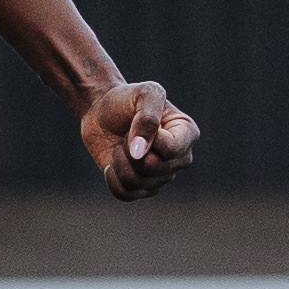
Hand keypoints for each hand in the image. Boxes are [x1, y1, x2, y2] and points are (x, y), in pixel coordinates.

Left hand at [80, 81, 197, 200]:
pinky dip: (113, 181)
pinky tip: (110, 166)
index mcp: (187, 133)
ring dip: (120, 163)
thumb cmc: (126, 99)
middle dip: (130, 151)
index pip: (171, 150)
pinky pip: (126, 195)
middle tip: (124, 135)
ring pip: (139, 183)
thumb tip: (141, 154)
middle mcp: (179, 158)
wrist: (101, 112)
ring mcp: (161, 175)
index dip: (148, 139)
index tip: (135, 121)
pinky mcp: (141, 187)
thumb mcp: (143, 94)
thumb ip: (147, 118)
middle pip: (155, 168)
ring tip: (118, 148)